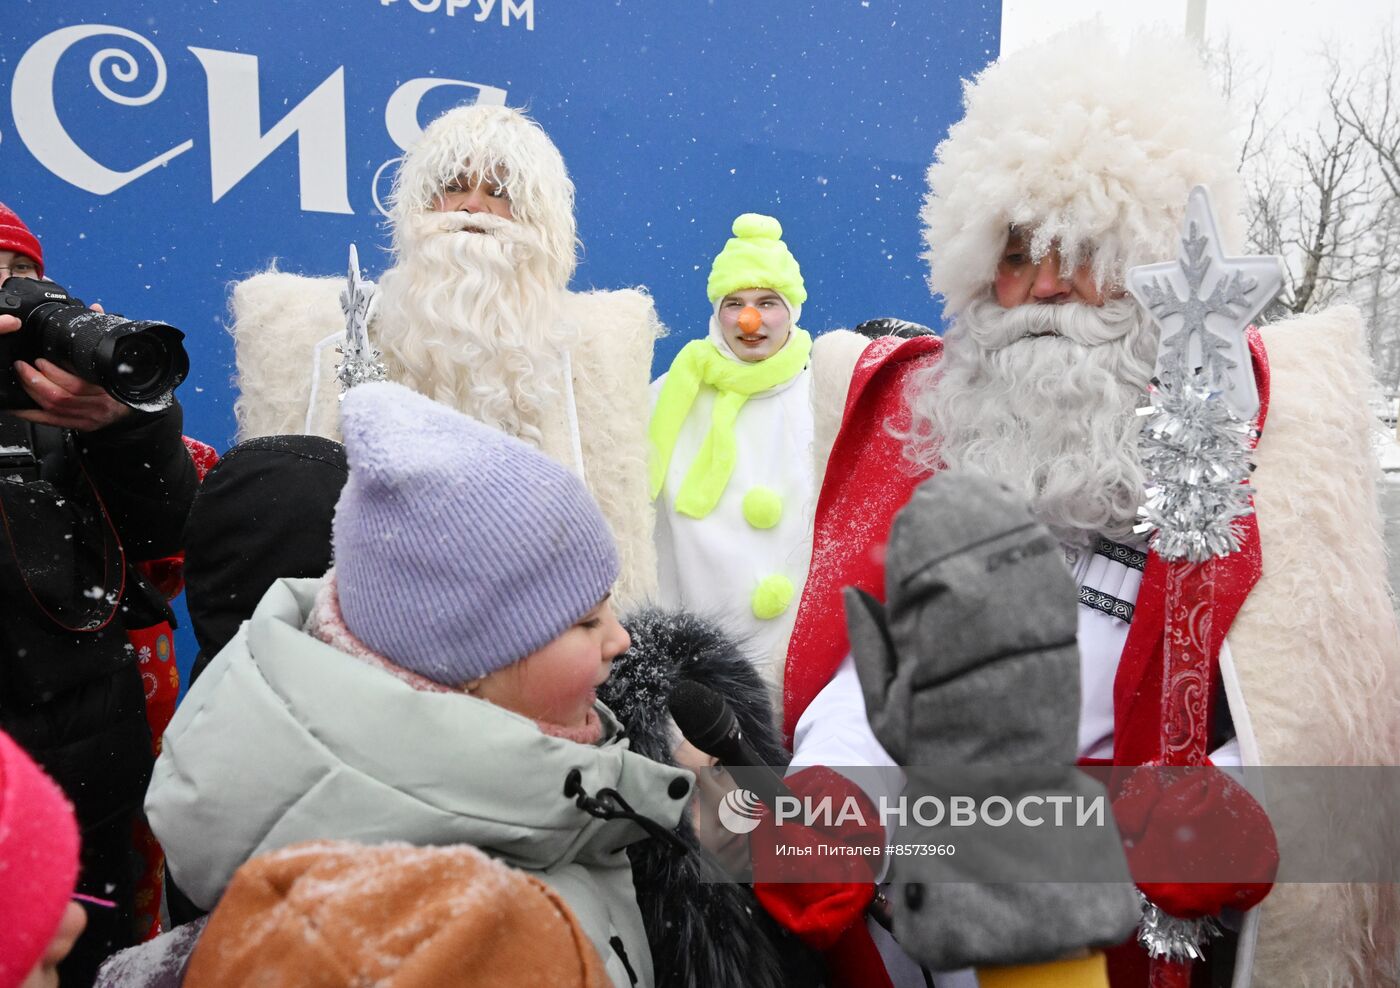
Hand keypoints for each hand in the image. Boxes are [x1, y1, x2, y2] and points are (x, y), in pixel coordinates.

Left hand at [1, 303, 132, 430]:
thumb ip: (104, 334)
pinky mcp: (77, 425)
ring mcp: (87, 419)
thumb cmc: (126, 383)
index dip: (56, 374)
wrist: (134, 407)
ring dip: (32, 392)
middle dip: (36, 381)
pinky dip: (30, 414)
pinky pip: (50, 422)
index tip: (41, 360)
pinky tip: (18, 406)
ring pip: (53, 408)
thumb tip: (95, 310)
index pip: (79, 385)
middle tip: (23, 366)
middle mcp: (98, 407)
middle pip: (61, 398)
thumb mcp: (117, 359)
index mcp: (109, 390)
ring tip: (21, 377)